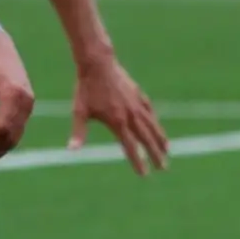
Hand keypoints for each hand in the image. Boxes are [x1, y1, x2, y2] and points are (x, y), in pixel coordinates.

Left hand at [70, 55, 168, 174]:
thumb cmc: (86, 89)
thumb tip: (72, 150)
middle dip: (155, 154)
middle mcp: (131, 115)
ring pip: (153, 125)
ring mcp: (137, 104)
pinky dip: (155, 121)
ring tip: (168, 150)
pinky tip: (156, 127)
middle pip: (146, 139)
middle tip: (163, 168)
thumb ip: (78, 132)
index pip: (130, 147)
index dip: (137, 161)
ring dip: (160, 139)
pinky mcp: (138, 94)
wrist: (98, 64)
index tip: (144, 174)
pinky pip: (150, 111)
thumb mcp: (79, 111)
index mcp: (117, 122)